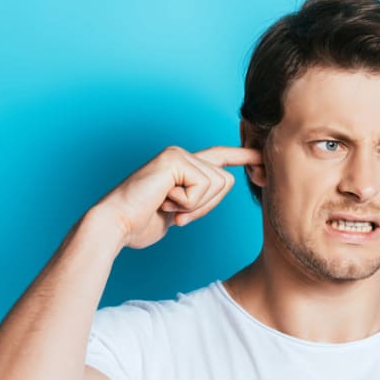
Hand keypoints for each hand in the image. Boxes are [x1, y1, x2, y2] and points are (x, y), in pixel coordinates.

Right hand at [94, 146, 260, 249]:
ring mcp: (177, 154)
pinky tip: (163, 200)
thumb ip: (198, 199)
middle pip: (226, 182)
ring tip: (166, 205)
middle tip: (176, 212)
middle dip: (207, 206)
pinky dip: (187, 203)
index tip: (262, 155)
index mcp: (183, 167)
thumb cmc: (140, 222)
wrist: (116, 224)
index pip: (219, 158)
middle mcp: (181, 155)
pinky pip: (203, 187)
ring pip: (218, 185)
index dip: (242, 156)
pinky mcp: (175, 159)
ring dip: (194, 206)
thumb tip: (220, 186)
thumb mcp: (179, 211)